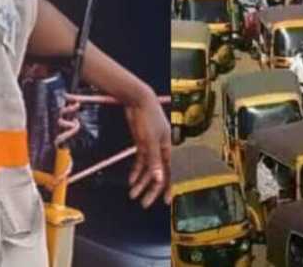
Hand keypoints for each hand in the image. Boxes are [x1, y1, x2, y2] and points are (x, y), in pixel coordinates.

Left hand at [123, 91, 170, 207]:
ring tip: (132, 195)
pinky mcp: (142, 143)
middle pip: (158, 174)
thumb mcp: (150, 140)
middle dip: (151, 189)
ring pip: (148, 169)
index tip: (167, 201)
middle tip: (144, 203)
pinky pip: (140, 161)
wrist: (138, 100)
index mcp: (168, 148)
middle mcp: (161, 149)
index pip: (171, 172)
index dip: (169, 187)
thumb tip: (159, 179)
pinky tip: (131, 181)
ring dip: (140, 182)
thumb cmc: (148, 116)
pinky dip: (136, 171)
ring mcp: (151, 147)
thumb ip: (154, 160)